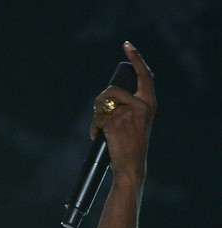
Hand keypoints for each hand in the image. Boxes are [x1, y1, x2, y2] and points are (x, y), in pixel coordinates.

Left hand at [91, 41, 155, 185]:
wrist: (132, 167)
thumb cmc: (132, 146)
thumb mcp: (138, 122)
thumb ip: (130, 107)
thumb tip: (107, 97)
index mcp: (149, 103)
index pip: (144, 75)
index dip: (135, 58)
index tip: (127, 45)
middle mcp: (141, 105)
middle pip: (112, 90)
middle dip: (100, 100)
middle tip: (99, 112)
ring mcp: (127, 114)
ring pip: (102, 105)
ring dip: (96, 116)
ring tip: (100, 129)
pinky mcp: (115, 123)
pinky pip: (98, 119)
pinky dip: (94, 128)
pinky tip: (97, 137)